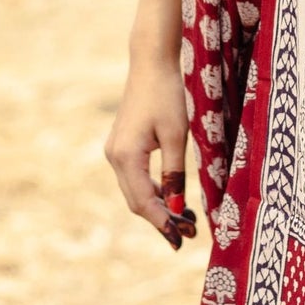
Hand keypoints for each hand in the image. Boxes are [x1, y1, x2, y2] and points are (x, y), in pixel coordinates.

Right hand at [105, 52, 191, 246]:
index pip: (144, 202)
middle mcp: (114, 157)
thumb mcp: (178, 136)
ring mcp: (114, 152)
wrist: (151, 63)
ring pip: (135, 191)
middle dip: (162, 220)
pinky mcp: (121, 146)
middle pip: (136, 201)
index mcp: (126, 156)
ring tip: (187, 219)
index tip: (182, 240)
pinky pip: (135, 178)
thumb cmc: (168, 95)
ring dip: (158, 207)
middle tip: (190, 233)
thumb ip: (175, 174)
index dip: (163, 223)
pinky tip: (172, 197)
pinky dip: (153, 191)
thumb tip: (177, 208)